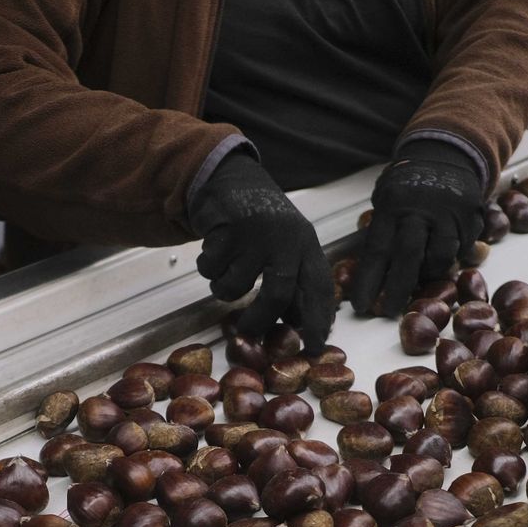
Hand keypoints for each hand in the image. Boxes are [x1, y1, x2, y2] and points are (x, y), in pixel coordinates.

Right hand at [191, 152, 333, 353]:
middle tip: (247, 332)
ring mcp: (257, 233)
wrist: (230, 178)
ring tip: (226, 270)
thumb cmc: (261, 222)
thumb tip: (296, 323)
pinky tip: (215, 250)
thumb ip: (292, 282)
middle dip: (260, 319)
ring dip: (224, 287)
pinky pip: (212, 270)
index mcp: (306, 244)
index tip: (315, 348)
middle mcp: (286, 238)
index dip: (318, 320)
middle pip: (277, 293)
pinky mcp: (228, 229)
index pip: (318, 287)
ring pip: (236, 285)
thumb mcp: (285, 247)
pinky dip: (209, 269)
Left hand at [350, 139, 486, 317]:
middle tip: (387, 311)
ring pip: (440, 257)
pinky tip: (442, 256)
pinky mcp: (471, 216)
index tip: (361, 305)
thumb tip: (365, 268)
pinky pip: (462, 249)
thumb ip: (380, 227)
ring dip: (428, 273)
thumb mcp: (387, 195)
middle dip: (397, 289)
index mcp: (393, 204)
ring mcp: (448, 213)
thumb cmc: (410, 182)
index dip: (369, 281)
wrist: (448, 152)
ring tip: (421, 275)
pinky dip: (451, 258)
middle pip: (408, 257)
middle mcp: (420, 209)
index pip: (377, 249)